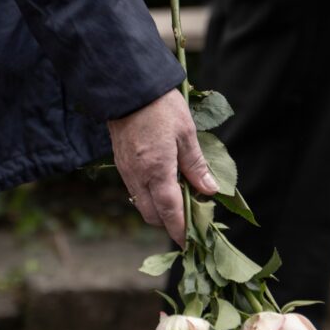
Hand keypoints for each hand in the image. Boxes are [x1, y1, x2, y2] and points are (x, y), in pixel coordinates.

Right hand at [108, 89, 218, 245]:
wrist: (126, 87)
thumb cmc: (161, 107)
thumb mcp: (186, 134)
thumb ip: (196, 165)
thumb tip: (209, 191)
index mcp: (157, 171)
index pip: (169, 211)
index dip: (179, 230)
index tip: (189, 243)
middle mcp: (138, 176)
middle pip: (152, 215)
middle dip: (169, 223)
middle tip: (190, 220)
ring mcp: (126, 171)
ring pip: (141, 204)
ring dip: (158, 210)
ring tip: (179, 203)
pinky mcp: (120, 163)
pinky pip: (135, 190)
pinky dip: (149, 196)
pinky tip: (163, 186)